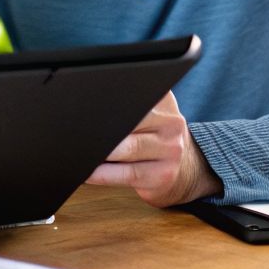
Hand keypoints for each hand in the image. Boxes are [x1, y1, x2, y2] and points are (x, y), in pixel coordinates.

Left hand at [85, 92, 221, 207]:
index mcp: (164, 100)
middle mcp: (172, 122)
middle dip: (103, 127)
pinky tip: (89, 172)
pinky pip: (127, 174)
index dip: (108, 100)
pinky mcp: (162, 176)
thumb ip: (127, 103)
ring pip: (128, 147)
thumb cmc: (156, 140)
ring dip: (100, 151)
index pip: (134, 93)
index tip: (88, 106)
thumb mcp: (151, 113)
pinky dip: (103, 174)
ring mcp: (170, 150)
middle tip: (80, 130)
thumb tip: (85, 104)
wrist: (188, 171)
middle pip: (129, 119)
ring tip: (82, 151)